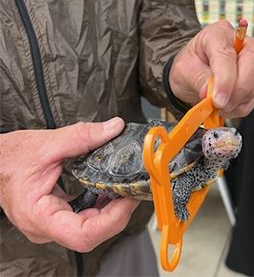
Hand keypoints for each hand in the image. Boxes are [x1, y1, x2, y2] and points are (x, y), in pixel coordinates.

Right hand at [0, 119, 138, 251]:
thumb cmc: (11, 158)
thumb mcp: (48, 143)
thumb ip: (83, 136)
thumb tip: (113, 128)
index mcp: (39, 216)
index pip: (82, 235)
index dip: (111, 220)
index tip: (127, 200)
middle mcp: (45, 227)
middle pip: (90, 233)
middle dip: (116, 213)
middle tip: (132, 189)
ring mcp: (50, 224)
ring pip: (89, 228)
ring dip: (110, 209)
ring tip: (123, 188)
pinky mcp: (56, 216)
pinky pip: (83, 218)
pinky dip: (99, 204)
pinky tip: (108, 189)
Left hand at [169, 20, 253, 117]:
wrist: (191, 75)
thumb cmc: (189, 66)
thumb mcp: (183, 71)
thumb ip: (198, 80)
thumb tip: (210, 93)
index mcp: (217, 34)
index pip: (227, 54)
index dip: (225, 79)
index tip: (217, 99)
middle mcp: (239, 42)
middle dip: (239, 88)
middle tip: (220, 103)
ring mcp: (250, 60)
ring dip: (237, 100)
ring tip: (217, 103)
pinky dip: (240, 106)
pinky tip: (226, 104)